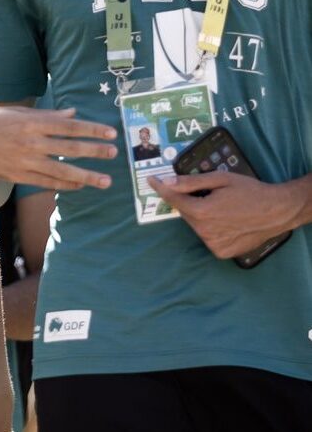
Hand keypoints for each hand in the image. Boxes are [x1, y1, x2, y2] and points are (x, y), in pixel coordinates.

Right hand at [0, 106, 115, 190]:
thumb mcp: (17, 113)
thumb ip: (46, 115)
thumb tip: (73, 114)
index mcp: (32, 123)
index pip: (69, 126)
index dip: (92, 130)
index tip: (110, 133)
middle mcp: (31, 142)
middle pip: (70, 148)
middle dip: (95, 151)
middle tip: (113, 153)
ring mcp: (25, 161)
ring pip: (62, 170)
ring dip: (86, 176)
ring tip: (105, 180)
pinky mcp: (19, 176)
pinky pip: (47, 183)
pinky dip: (65, 185)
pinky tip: (79, 186)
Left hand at [149, 172, 299, 258]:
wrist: (278, 211)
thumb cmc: (250, 191)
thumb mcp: (220, 179)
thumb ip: (191, 182)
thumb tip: (167, 182)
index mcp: (202, 212)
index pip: (173, 199)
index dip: (161, 188)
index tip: (152, 180)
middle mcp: (204, 231)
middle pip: (186, 212)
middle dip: (190, 202)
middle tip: (207, 194)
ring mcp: (213, 244)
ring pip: (196, 225)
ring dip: (201, 216)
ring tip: (223, 208)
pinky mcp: (221, 252)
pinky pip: (208, 237)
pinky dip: (211, 229)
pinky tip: (227, 222)